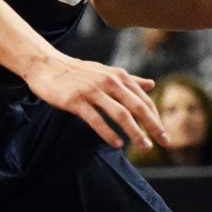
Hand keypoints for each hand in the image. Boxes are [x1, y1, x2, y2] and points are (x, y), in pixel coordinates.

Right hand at [24, 53, 164, 151]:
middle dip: (153, 126)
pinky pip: (96, 119)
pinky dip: (108, 132)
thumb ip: (129, 80)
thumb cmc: (78, 72)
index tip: (164, 134)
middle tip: (165, 142)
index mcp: (118, 76)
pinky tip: (117, 144)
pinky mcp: (76, 101)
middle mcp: (109, 81)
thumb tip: (152, 85)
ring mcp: (92, 91)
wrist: (46, 65)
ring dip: (135, 132)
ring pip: (120, 114)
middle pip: (137, 107)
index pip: (143, 99)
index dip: (156, 117)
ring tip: (145, 146)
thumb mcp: (106, 72)